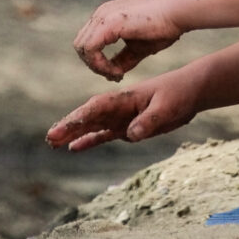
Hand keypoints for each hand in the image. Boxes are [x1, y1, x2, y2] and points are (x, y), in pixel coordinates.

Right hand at [46, 68, 201, 150]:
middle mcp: (118, 107)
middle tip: (50, 138)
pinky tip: (74, 148)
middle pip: (89, 117)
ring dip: (73, 134)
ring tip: (53, 143)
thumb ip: (148, 120)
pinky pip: (103, 135)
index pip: (98, 108)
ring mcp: (120, 117)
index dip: (80, 117)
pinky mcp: (127, 127)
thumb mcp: (166, 107)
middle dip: (69, 127)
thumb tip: (131, 134)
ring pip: (92, 127)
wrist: (189, 91)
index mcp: (124, 98)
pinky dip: (89, 141)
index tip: (65, 127)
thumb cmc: (178, 93)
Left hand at [73, 0, 183, 79]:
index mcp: (107, 16)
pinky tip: (118, 72)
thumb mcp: (138, 48)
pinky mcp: (108, 23)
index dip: (98, 62)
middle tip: (116, 76)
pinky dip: (100, 65)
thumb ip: (123, 59)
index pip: (89, 43)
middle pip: (81, 45)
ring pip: (82, 48)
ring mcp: (103, 16)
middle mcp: (101, 13)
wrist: (178, 12)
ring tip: (118, 74)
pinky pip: (90, 49)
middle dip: (95, 65)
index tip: (117, 74)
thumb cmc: (164, 27)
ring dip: (97, 67)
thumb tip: (112, 73)